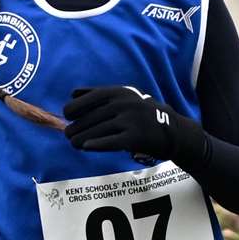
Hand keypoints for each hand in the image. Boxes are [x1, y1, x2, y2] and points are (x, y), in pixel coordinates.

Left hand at [64, 86, 185, 161]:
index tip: (66, 114)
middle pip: (92, 117)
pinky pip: (110, 142)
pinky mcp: (135, 138)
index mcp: (121, 92)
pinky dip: (97, 145)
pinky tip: (87, 147)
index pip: (92, 98)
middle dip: (77, 127)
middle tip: (68, 134)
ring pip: (98, 131)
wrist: (172, 131)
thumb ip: (100, 94)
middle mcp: (125, 104)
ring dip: (82, 138)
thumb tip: (72, 93)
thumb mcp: (124, 97)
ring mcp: (131, 121)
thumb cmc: (142, 114)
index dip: (76, 106)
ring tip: (74, 143)